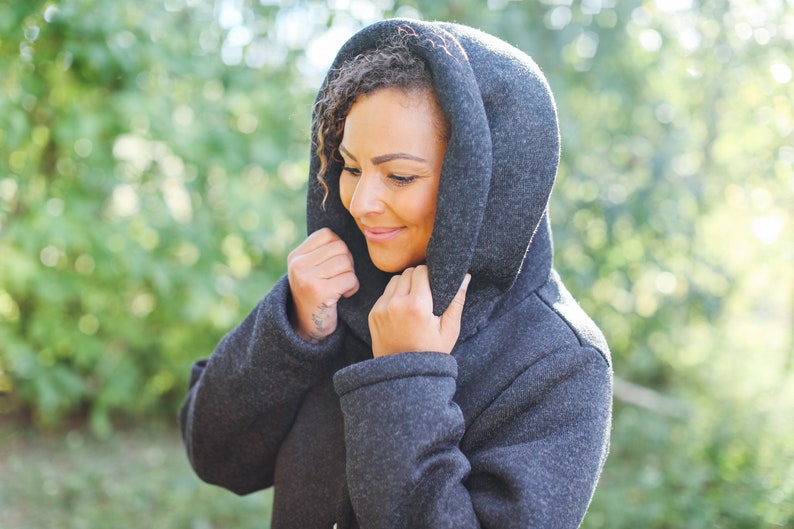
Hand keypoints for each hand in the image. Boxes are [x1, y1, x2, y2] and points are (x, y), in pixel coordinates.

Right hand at [287, 228, 358, 342]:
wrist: (307, 328)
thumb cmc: (316, 294)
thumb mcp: (311, 269)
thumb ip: (322, 251)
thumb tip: (352, 227)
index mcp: (296, 255)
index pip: (327, 234)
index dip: (338, 248)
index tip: (334, 265)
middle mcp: (298, 264)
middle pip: (340, 247)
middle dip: (347, 263)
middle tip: (340, 278)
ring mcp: (307, 278)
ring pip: (346, 263)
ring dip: (350, 276)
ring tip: (341, 287)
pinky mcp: (319, 292)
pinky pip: (350, 279)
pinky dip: (352, 288)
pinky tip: (342, 296)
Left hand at [369, 265, 470, 356]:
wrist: (404, 375)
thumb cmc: (431, 352)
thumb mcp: (450, 329)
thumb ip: (457, 299)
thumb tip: (465, 275)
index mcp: (417, 305)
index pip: (421, 271)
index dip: (430, 275)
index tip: (435, 286)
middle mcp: (396, 303)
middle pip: (408, 272)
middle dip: (418, 279)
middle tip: (427, 294)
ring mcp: (381, 308)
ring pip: (395, 280)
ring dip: (405, 285)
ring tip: (414, 302)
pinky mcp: (373, 314)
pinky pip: (385, 293)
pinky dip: (394, 296)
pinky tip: (403, 311)